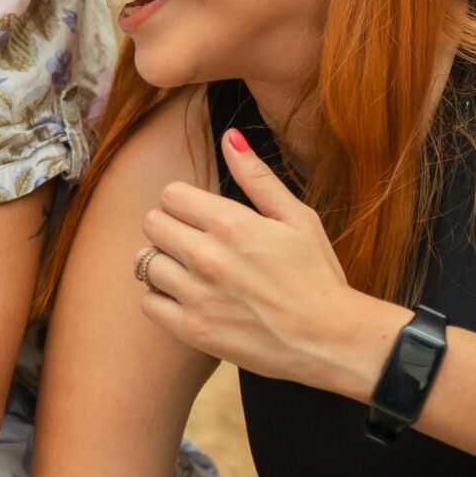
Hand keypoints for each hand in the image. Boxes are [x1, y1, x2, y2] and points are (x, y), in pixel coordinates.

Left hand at [137, 128, 405, 392]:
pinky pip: (149, 303)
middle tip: (196, 242)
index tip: (202, 216)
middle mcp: (207, 256)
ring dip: (165, 263)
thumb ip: (257, 177)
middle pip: (152, 224)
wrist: (330, 340)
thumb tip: (229, 136)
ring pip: (145, 263)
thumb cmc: (317, 276)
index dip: (185, 202)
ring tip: (191, 272)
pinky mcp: (193, 331)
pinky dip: (162, 299)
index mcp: (231, 223)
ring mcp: (197, 296)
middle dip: (171, 228)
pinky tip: (188, 298)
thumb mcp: (297, 217)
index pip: (170, 195)